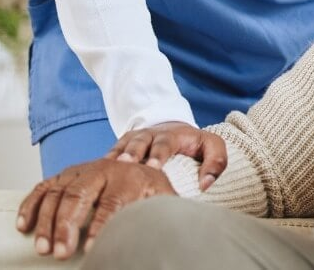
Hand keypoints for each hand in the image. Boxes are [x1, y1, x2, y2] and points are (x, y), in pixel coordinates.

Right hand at [16, 159, 175, 258]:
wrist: (140, 164)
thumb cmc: (149, 189)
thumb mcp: (162, 196)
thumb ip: (163, 208)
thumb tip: (167, 225)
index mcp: (129, 175)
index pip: (112, 202)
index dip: (101, 226)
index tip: (93, 249)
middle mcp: (102, 169)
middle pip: (80, 195)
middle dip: (68, 226)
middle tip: (61, 253)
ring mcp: (80, 170)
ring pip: (58, 192)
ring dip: (47, 221)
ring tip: (44, 248)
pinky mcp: (64, 175)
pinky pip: (43, 187)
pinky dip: (31, 205)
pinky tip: (25, 226)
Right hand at [106, 121, 226, 190]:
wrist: (172, 129)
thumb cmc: (194, 144)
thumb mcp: (212, 146)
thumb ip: (216, 162)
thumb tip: (205, 184)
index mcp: (172, 135)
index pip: (166, 143)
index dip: (159, 154)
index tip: (154, 167)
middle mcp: (150, 135)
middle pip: (140, 142)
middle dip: (134, 153)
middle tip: (127, 166)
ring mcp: (133, 139)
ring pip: (122, 146)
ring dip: (117, 158)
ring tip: (110, 170)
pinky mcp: (121, 146)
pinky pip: (110, 153)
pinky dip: (104, 163)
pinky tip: (97, 174)